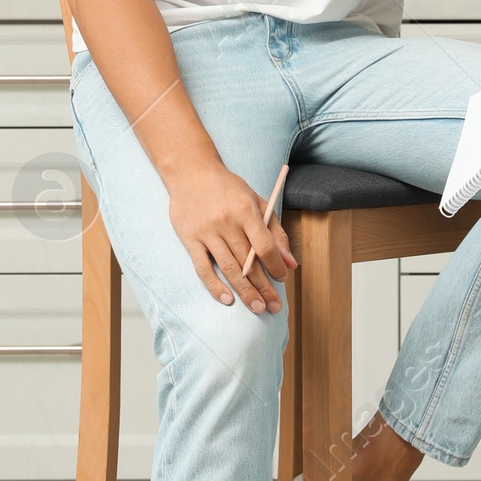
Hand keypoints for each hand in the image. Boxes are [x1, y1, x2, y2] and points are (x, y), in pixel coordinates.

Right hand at [167, 161, 296, 313]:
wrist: (191, 173)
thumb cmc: (228, 189)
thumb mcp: (257, 201)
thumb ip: (275, 231)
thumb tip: (290, 262)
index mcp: (245, 211)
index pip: (265, 246)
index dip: (276, 265)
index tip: (283, 278)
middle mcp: (226, 222)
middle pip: (248, 262)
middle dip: (264, 287)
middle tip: (274, 307)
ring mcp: (207, 232)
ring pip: (228, 268)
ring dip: (245, 292)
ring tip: (257, 308)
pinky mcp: (190, 239)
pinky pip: (203, 268)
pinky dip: (214, 286)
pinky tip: (227, 299)